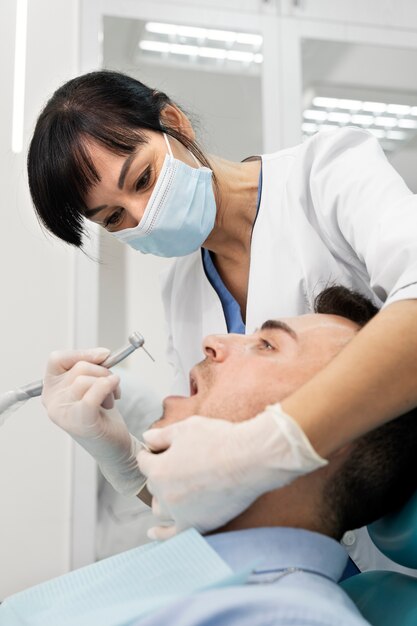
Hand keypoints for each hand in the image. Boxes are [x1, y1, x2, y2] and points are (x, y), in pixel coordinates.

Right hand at [42, 348, 145, 496]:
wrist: (114, 446)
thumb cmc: (102, 415)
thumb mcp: (92, 384)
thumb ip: (91, 367)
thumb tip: (102, 354)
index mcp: (51, 389)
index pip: (56, 359)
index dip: (81, 353)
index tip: (103, 356)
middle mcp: (52, 402)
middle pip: (78, 368)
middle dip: (103, 372)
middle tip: (112, 386)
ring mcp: (63, 413)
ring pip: (85, 379)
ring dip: (108, 383)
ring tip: (111, 398)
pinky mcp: (79, 421)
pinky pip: (93, 393)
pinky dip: (108, 386)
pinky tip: (115, 393)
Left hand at [138, 405, 326, 538]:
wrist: (251, 459)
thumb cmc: (219, 440)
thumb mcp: (186, 428)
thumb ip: (162, 435)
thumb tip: (146, 438)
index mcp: (159, 469)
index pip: (143, 462)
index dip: (152, 453)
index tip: (162, 450)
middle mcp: (165, 494)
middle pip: (153, 485)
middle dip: (160, 473)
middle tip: (178, 465)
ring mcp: (180, 512)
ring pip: (160, 509)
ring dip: (162, 499)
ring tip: (173, 491)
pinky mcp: (197, 525)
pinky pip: (172, 535)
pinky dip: (161, 534)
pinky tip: (154, 533)